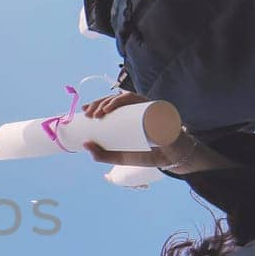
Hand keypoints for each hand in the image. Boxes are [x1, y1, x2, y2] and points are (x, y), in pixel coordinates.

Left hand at [81, 91, 198, 170]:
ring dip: (109, 102)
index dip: (96, 104)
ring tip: (99, 113)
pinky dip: (123, 100)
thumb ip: (102, 154)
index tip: (85, 111)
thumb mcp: (120, 157)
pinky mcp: (153, 107)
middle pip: (114, 99)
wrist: (170, 158)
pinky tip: (113, 107)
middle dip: (99, 103)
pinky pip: (137, 99)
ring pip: (124, 97)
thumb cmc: (146, 154)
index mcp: (127, 116)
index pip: (110, 105)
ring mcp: (145, 106)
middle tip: (90, 115)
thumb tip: (84, 144)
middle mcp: (136, 109)